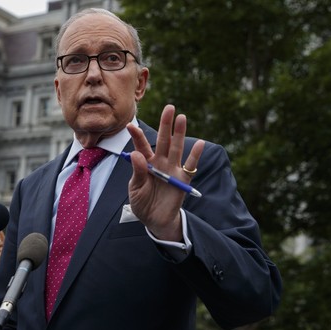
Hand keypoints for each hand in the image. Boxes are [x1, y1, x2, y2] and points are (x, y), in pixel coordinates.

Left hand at [127, 105, 203, 241]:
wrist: (155, 220)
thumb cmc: (142, 202)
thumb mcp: (135, 189)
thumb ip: (137, 172)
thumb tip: (137, 154)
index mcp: (145, 163)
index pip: (141, 146)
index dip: (136, 136)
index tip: (130, 125)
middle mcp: (160, 162)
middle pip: (163, 141)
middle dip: (165, 125)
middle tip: (168, 107)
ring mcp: (172, 169)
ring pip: (177, 148)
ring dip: (179, 134)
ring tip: (181, 117)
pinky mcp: (182, 179)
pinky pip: (190, 165)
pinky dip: (195, 155)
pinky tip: (200, 143)